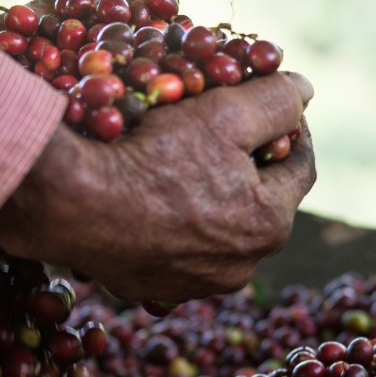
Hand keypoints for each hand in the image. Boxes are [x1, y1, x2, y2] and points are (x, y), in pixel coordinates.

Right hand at [0, 71, 315, 301]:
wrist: (71, 204)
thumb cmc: (155, 156)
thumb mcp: (226, 112)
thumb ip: (276, 99)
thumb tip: (304, 89)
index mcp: (268, 225)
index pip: (299, 166)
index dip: (292, 128)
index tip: (276, 103)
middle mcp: (240, 266)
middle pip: (260, 199)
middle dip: (252, 160)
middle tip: (229, 127)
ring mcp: (194, 282)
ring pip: (219, 226)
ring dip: (214, 192)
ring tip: (188, 156)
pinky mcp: (153, 286)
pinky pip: (178, 245)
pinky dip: (177, 219)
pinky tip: (154, 191)